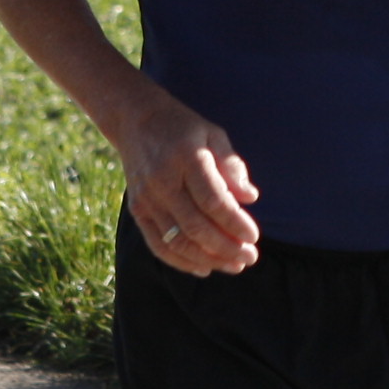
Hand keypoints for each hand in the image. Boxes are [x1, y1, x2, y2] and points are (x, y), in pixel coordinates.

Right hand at [118, 96, 262, 275]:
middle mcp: (163, 180)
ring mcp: (146, 198)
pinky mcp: (137, 210)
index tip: (254, 236)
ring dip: (208, 259)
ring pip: (178, 241)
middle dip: (227, 247)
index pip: (214, 201)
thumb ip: (232, 165)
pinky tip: (204, 268)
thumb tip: (250, 197)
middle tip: (250, 257)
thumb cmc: (183, 129)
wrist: (135, 120)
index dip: (235, 223)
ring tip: (234, 266)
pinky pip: (158, 244)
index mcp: (186, 158)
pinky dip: (181, 261)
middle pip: (196, 226)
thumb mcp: (213, 134)